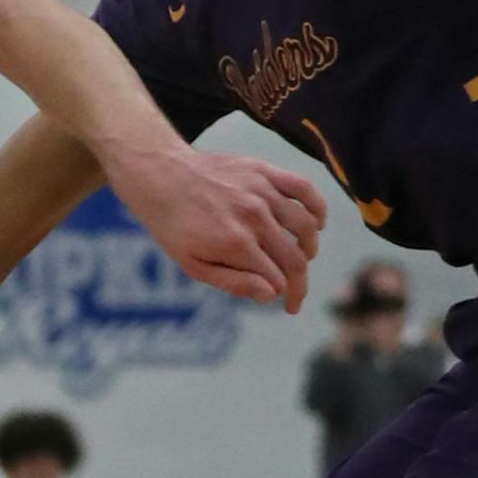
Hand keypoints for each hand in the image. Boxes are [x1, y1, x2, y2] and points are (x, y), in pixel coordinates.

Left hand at [114, 146, 327, 310]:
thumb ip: (234, 282)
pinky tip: (316, 223)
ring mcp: (261, 191)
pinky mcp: (264, 171)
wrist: (159, 176)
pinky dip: (318, 209)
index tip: (289, 306)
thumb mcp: (193, 265)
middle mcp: (253, 217)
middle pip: (296, 258)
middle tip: (296, 292)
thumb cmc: (174, 226)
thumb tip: (272, 295)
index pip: (280, 280)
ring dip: (310, 249)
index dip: (288, 297)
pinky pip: (305, 189)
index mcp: (235, 244)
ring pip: (306, 227)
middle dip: (301, 282)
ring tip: (301, 258)